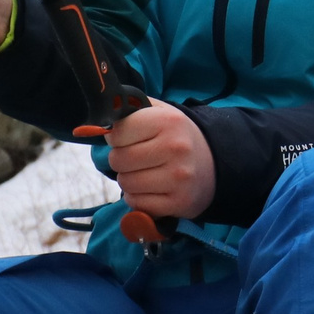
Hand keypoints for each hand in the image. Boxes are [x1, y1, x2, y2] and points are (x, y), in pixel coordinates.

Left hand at [106, 100, 215, 218]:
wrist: (213, 164)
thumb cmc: (177, 137)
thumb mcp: (160, 112)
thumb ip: (130, 109)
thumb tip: (100, 121)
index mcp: (168, 121)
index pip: (117, 133)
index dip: (116, 137)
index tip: (127, 139)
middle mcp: (175, 148)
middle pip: (118, 160)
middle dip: (121, 160)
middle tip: (136, 158)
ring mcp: (178, 178)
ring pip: (126, 183)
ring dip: (129, 180)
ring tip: (145, 173)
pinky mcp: (179, 202)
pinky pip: (137, 204)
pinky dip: (138, 198)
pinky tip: (151, 189)